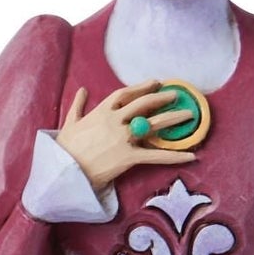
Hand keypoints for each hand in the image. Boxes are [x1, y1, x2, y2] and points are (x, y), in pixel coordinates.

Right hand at [55, 83, 194, 191]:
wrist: (62, 172)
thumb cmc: (64, 149)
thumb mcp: (69, 123)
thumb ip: (78, 106)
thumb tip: (82, 90)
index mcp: (101, 111)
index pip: (126, 94)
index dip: (142, 87)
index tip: (155, 82)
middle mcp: (115, 121)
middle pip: (143, 105)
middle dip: (161, 98)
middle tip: (176, 94)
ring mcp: (122, 138)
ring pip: (153, 125)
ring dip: (173, 119)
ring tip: (189, 115)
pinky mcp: (127, 158)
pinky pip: (155, 156)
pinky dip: (175, 156)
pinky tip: (192, 156)